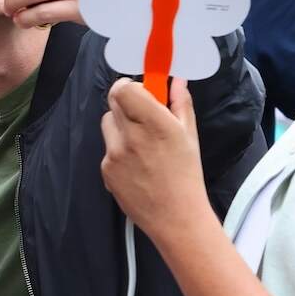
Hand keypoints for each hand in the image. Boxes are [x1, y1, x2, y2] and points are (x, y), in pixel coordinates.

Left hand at [100, 78, 209, 243]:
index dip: (129, 86)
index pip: (124, 89)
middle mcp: (131, 137)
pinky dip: (118, 148)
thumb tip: (176, 79)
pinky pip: (107, 147)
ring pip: (108, 123)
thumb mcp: (189, 135)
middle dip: (126, 101)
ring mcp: (114, 154)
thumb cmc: (187, 175)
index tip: (140, 90)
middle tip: (142, 111)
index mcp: (156, 124)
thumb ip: (180, 103)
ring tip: (141, 141)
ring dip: (120, 124)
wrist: (175, 216)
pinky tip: (136, 163)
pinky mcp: (105, 169)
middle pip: (113, 101)